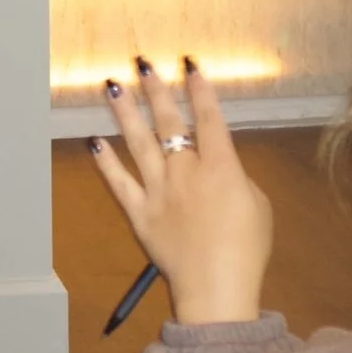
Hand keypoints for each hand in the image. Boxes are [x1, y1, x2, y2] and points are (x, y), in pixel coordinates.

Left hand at [89, 62, 271, 324]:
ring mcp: (159, 191)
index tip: (189, 64)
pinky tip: (94, 141)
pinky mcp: (140, 213)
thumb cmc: (247, 248)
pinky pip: (119, 183)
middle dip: (157, 90)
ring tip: (113, 86)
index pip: (209, 118)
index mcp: (221, 167)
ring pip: (138, 143)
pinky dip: (105, 162)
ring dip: (126, 113)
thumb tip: (219, 166)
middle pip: (169, 122)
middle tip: (143, 64)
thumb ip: (236, 177)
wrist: (218, 288)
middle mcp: (186, 172)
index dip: (200, 89)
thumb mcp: (257, 205)